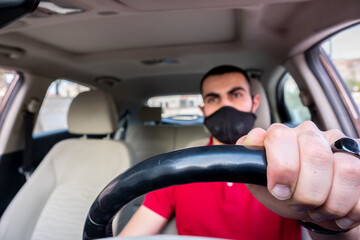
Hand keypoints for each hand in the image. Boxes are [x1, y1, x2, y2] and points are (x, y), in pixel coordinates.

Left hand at [237, 121, 359, 233]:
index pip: (281, 136)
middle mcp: (310, 134)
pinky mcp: (359, 161)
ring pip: (347, 170)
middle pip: (316, 155)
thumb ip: (248, 160)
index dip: (282, 168)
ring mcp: (338, 146)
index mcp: (281, 135)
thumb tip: (252, 139)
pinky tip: (337, 210)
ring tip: (319, 208)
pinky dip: (350, 209)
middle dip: (307, 192)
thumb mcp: (257, 179)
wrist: (306, 204)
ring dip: (331, 203)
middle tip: (300, 204)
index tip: (279, 190)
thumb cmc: (280, 189)